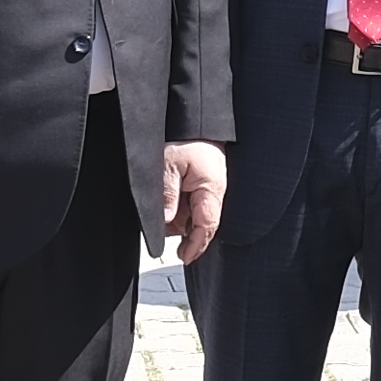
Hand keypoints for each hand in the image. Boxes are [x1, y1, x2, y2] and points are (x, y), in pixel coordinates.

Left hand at [159, 141, 228, 261]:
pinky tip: (171, 202)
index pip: (206, 226)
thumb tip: (166, 219)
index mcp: (211, 190)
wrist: (197, 123)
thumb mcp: (170, 164)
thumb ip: (168, 193)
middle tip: (171, 238)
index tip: (186, 257)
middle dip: (185, 236)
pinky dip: (181, 210)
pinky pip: (193, 207)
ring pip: (194, 218)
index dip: (196, 245)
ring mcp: (210, 192)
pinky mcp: (204, 188)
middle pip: (200, 226)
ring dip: (180, 222)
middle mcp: (214, 194)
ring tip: (166, 208)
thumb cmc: (188, 139)